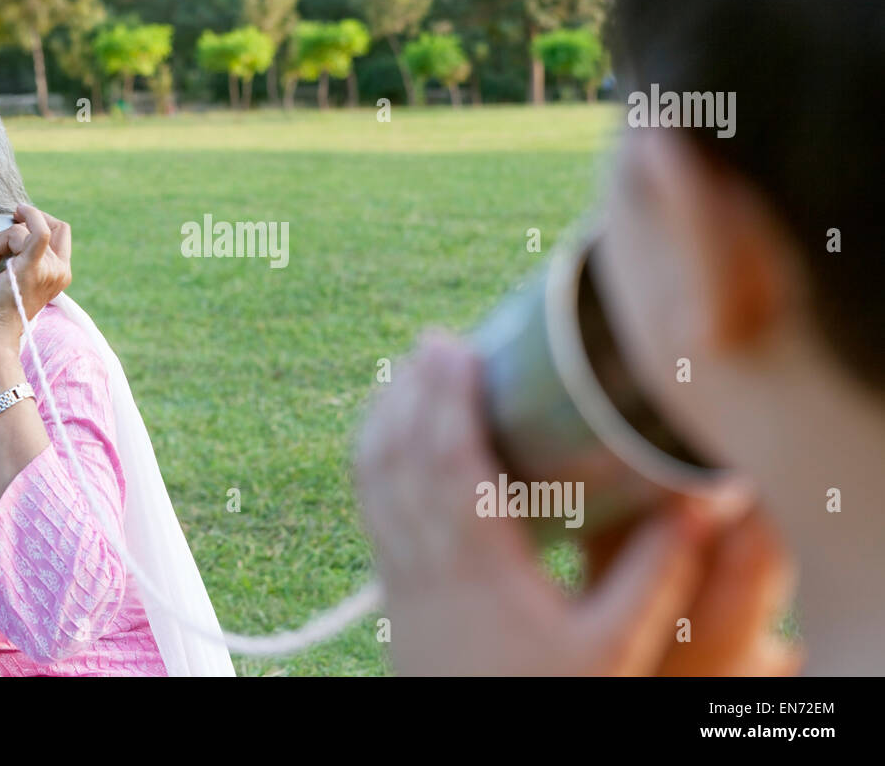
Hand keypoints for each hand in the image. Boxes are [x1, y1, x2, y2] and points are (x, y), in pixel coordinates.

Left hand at [0, 204, 71, 336]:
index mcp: (61, 274)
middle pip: (42, 225)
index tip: (15, 221)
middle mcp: (60, 271)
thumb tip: (11, 228)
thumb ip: (25, 258)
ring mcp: (49, 269)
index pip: (61, 231)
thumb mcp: (20, 279)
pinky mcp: (32, 268)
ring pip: (24, 231)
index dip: (38, 218)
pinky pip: (37, 232)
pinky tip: (17, 212)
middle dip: (16, 227)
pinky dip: (26, 218)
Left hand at [352, 328, 802, 675]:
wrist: (468, 750)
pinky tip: (387, 441)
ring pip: (376, 477)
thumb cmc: (544, 698)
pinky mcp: (391, 586)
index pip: (449, 460)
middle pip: (402, 454)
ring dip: (386, 417)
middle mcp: (426, 558)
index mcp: (477, 563)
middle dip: (413, 390)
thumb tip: (698, 502)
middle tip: (434, 342)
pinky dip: (372, 458)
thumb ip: (655, 574)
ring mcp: (399, 572)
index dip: (446, 397)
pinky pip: (369, 506)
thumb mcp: (614, 646)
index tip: (452, 347)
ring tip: (407, 375)